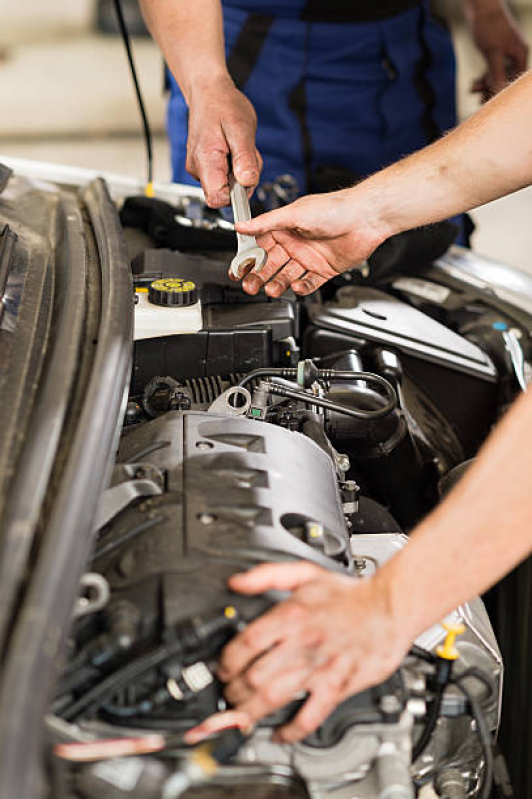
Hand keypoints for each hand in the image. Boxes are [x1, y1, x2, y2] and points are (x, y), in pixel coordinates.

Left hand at [185, 562, 409, 744]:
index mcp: (291, 616)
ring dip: (251, 711)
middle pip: (253, 675)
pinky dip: (291, 731)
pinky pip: (310, 716)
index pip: (246, 643)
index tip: (223, 669)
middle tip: (229, 695)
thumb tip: (237, 582)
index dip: (227, 661)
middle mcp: (301, 643)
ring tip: (242, 715)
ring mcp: (319, 667)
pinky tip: (281, 734)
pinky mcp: (337, 686)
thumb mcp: (305, 573)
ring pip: (273, 697)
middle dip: (234, 690)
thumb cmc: (349, 594)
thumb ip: (266, 575)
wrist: (389, 608)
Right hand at [186, 75, 261, 206]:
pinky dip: (234, 167)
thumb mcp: (241, 130)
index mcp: (205, 161)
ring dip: (240, 172)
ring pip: (226, 186)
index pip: (217, 199)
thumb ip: (245, 159)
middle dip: (241, 181)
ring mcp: (199, 168)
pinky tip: (233, 149)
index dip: (235, 196)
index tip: (245, 178)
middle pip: (224, 195)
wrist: (209, 91)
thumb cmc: (223, 105)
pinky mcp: (204, 166)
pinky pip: (224, 177)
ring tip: (239, 148)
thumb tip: (248, 183)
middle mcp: (197, 169)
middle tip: (245, 154)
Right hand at [235, 190, 387, 296]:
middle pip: (271, 265)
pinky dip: (302, 287)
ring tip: (271, 289)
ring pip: (288, 276)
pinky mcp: (325, 269)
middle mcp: (296, 243)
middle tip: (250, 286)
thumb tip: (241, 225)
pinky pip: (309, 283)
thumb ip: (266, 223)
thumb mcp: (294, 214)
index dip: (249, 259)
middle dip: (259, 276)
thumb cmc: (334, 208)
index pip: (260, 246)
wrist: (365, 218)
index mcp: (285, 228)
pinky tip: (296, 287)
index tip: (238, 270)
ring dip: (278, 284)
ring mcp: (310, 257)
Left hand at [465, 0, 527, 99]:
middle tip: (478, 100)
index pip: (514, 81)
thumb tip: (499, 91)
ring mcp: (506, 52)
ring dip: (485, 84)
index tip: (488, 100)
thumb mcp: (492, 52)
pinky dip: (484, 76)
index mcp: (520, 54)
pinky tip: (473, 84)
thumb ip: (497, 73)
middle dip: (492, 89)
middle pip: (506, 79)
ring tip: (472, 89)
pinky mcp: (496, 51)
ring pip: (498, 75)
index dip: (502, 92)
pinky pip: (492, 69)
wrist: (481, 6)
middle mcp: (516, 54)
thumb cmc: (489, 26)